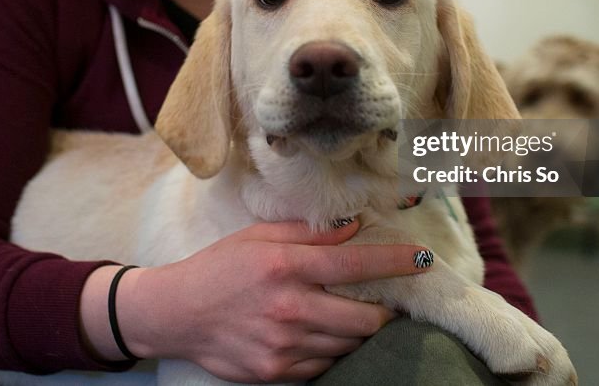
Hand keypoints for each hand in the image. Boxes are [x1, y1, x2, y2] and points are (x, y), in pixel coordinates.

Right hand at [115, 220, 430, 381]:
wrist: (175, 315)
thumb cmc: (220, 267)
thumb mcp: (260, 237)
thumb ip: (309, 233)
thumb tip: (353, 226)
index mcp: (285, 266)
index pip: (356, 263)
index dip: (396, 262)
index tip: (423, 259)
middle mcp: (289, 308)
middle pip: (365, 318)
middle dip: (386, 311)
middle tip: (390, 300)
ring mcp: (283, 345)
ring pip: (348, 345)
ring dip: (360, 332)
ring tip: (358, 316)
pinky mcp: (276, 372)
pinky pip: (325, 365)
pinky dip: (333, 350)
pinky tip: (324, 334)